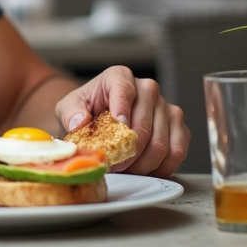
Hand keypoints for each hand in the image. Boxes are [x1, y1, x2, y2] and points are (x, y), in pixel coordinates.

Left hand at [55, 65, 187, 177]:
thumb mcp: (69, 107)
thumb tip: (80, 122)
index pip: (125, 92)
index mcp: (120, 77)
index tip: (117, 133)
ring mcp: (165, 106)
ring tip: (127, 170)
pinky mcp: (177, 125)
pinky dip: (161, 167)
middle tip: (115, 166)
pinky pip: (177, 151)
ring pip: (162, 143)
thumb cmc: (86, 109)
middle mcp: (147, 88)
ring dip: (143, 164)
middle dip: (129, 153)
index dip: (122, 114)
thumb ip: (72, 112)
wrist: (99, 116)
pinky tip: (145, 170)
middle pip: (145, 126)